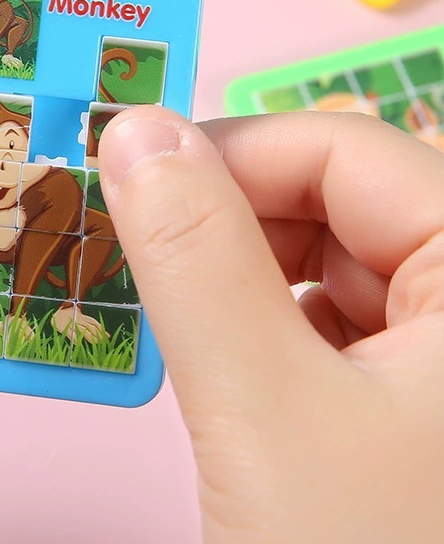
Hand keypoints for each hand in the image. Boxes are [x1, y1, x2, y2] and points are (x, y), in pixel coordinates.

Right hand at [99, 109, 443, 543]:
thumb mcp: (266, 412)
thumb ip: (193, 255)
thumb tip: (132, 131)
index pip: (346, 151)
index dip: (230, 153)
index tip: (128, 181)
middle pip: (340, 199)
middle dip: (229, 217)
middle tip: (139, 255)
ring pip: (331, 257)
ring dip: (241, 272)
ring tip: (180, 315)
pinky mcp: (419, 398)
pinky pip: (333, 317)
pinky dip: (267, 320)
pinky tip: (233, 362)